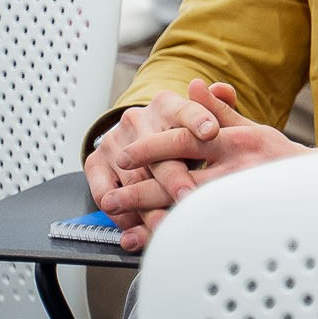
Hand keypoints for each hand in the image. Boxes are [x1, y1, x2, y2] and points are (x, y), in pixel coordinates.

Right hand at [83, 82, 228, 242]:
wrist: (138, 137)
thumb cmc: (179, 134)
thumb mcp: (202, 121)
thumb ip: (219, 109)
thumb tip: (223, 89)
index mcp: (168, 105)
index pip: (186, 110)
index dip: (199, 120)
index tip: (211, 131)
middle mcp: (138, 120)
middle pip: (159, 153)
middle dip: (175, 178)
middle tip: (188, 195)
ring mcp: (114, 141)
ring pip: (133, 178)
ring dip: (149, 205)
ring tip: (165, 223)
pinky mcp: (95, 162)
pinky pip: (105, 193)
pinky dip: (121, 215)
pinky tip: (135, 229)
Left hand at [91, 80, 307, 249]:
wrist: (312, 186)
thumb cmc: (278, 156)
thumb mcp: (251, 127)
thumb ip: (217, 111)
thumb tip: (195, 86)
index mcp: (234, 142)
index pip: (185, 141)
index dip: (151, 148)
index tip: (124, 154)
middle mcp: (234, 170)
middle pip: (178, 180)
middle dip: (140, 190)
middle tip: (111, 196)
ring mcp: (237, 198)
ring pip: (185, 210)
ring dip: (150, 218)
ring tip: (123, 224)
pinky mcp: (239, 221)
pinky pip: (198, 231)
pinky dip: (170, 237)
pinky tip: (149, 242)